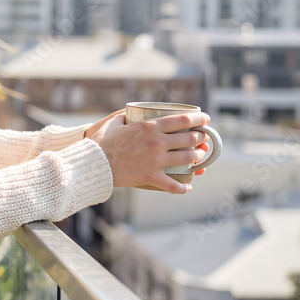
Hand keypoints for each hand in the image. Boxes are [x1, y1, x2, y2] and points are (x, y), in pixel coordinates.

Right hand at [88, 110, 210, 193]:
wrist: (93, 164)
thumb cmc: (101, 143)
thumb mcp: (114, 123)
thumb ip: (125, 116)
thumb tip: (131, 112)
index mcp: (149, 126)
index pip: (183, 120)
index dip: (199, 118)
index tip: (205, 119)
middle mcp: (157, 142)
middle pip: (190, 138)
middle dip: (201, 137)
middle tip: (201, 138)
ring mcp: (156, 161)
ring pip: (188, 159)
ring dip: (197, 157)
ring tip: (197, 156)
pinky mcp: (151, 177)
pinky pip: (173, 185)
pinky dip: (183, 187)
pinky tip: (187, 186)